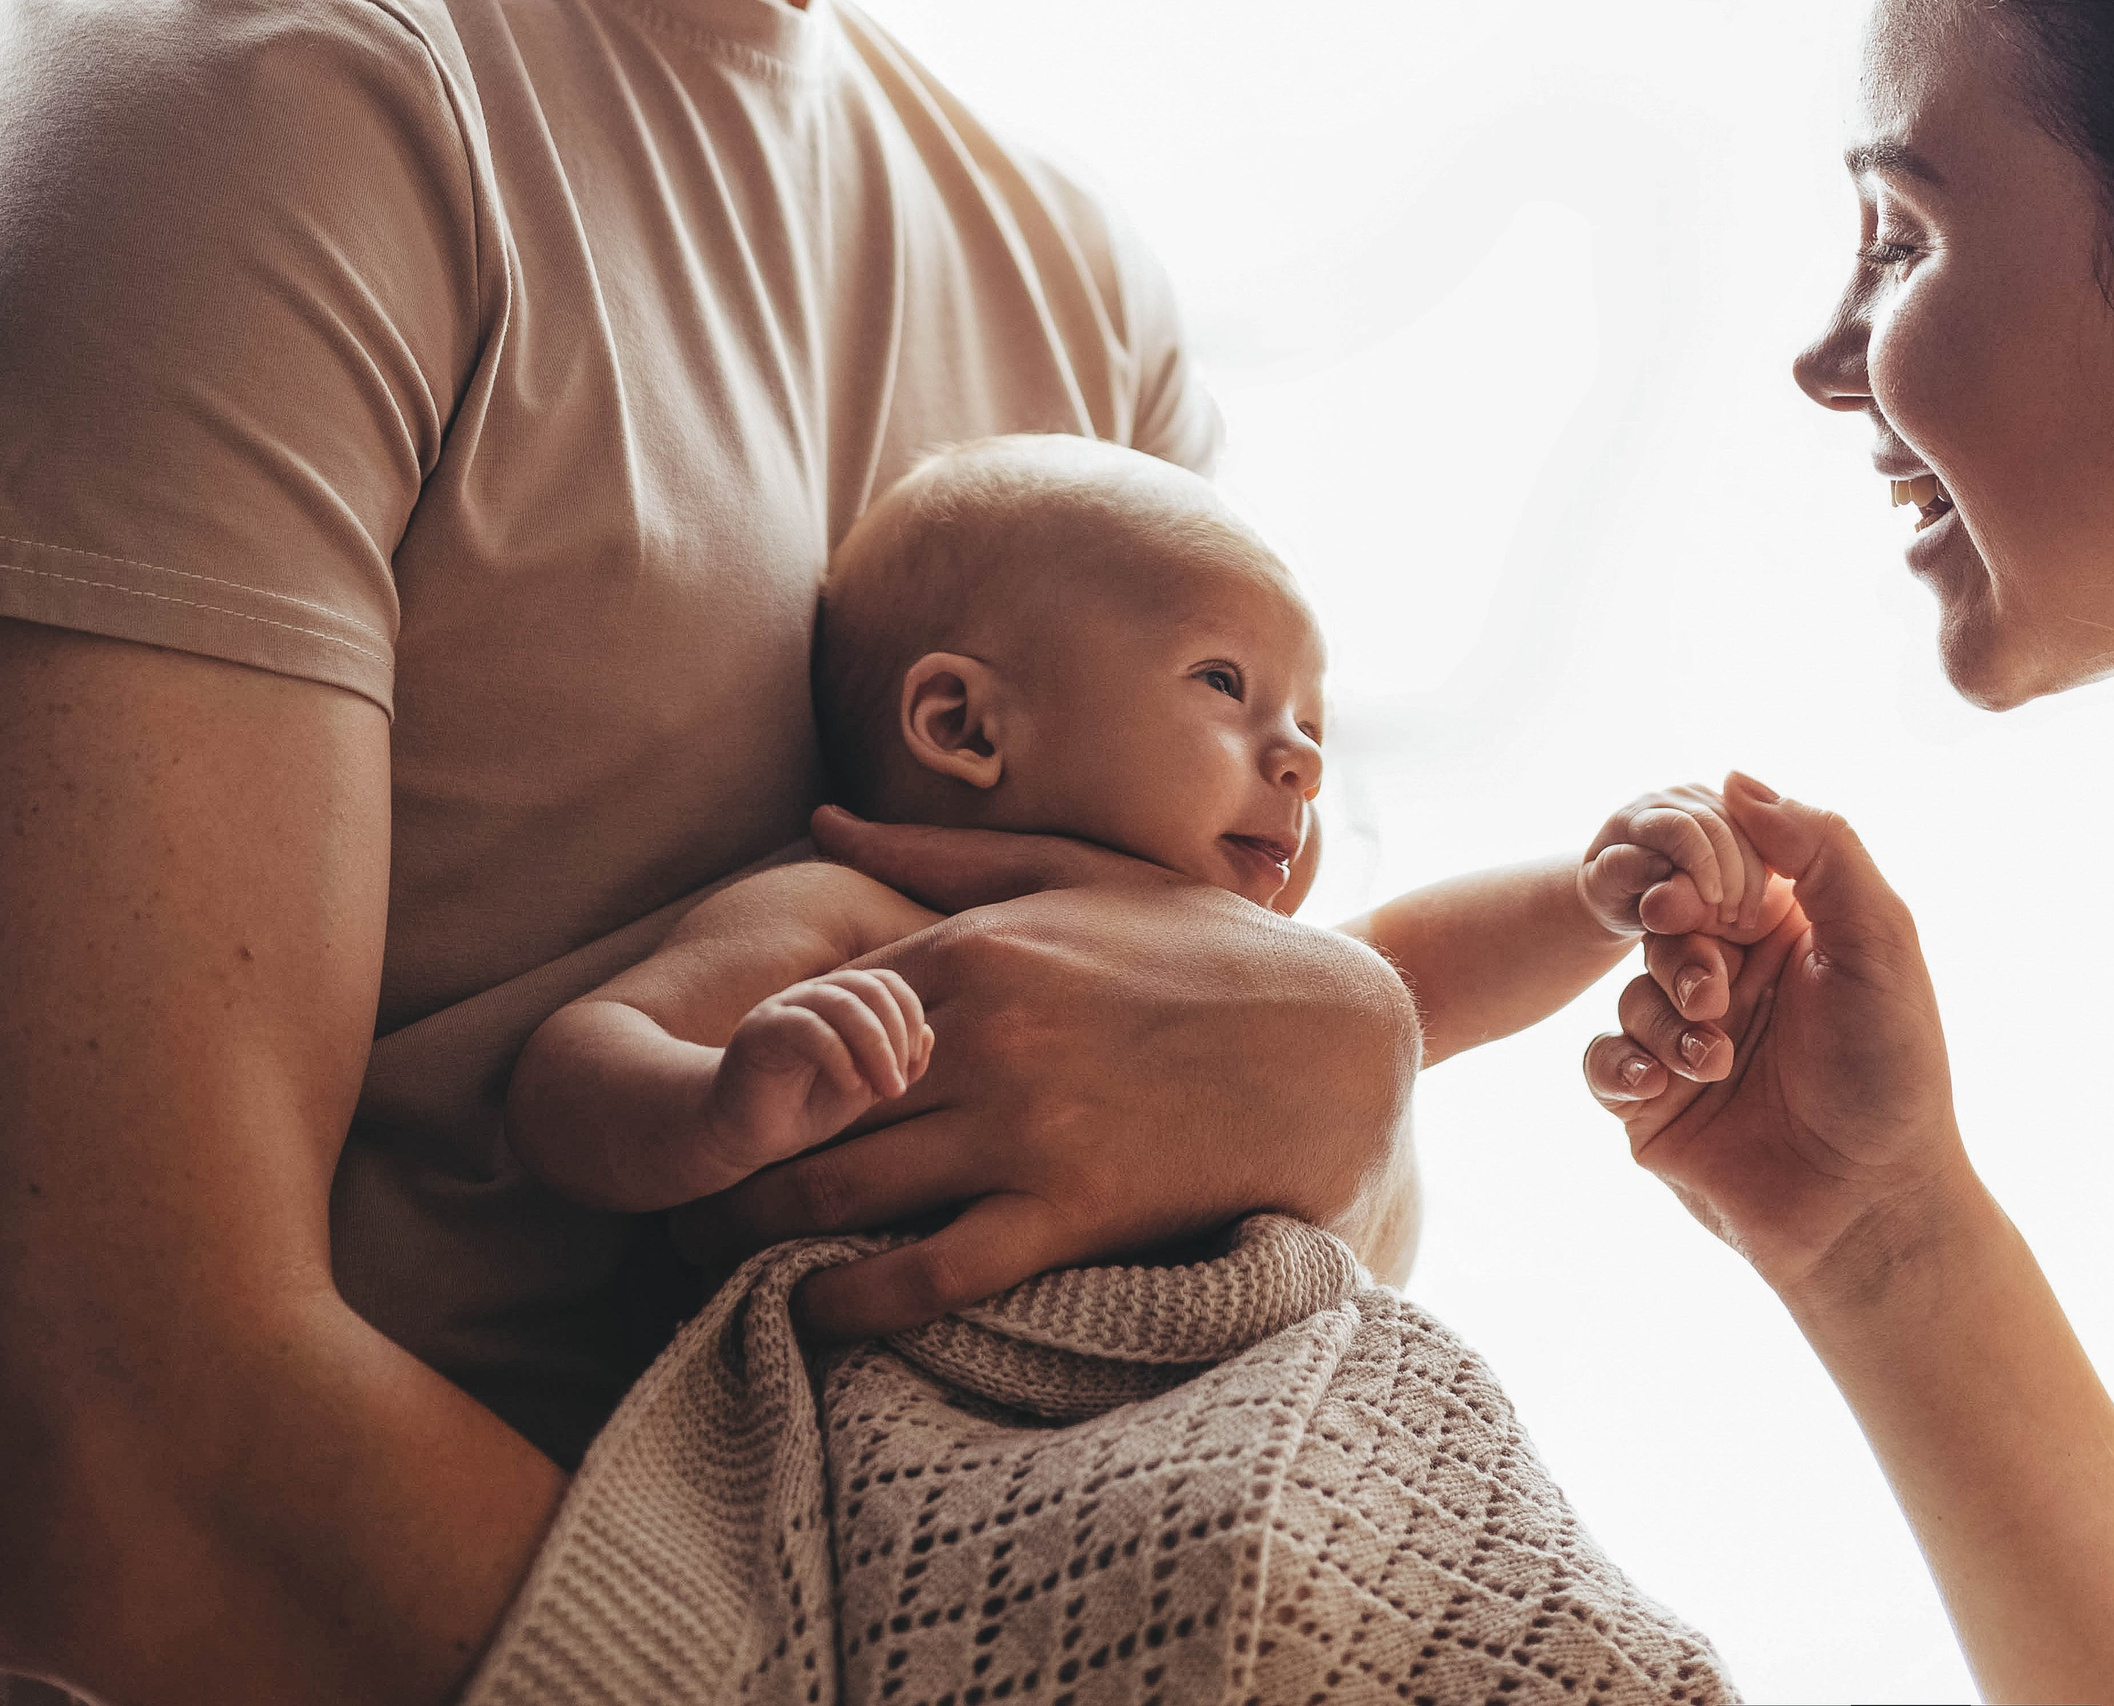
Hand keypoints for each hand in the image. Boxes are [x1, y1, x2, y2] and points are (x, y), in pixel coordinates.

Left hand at [671, 806, 1420, 1337]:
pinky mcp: (1075, 1211)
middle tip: (669, 1201)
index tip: (703, 1102)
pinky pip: (930, 1272)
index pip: (807, 1014)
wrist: (1348, 1043)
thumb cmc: (1214, 952)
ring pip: (839, 1190)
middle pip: (799, 1107)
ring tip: (708, 1261)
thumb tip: (823, 824)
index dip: (740, 1065)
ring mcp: (1027, 1127)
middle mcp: (984, 1035)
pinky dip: (852, 1300)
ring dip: (756, 1232)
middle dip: (718, 1157)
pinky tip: (810, 1311)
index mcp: (977, 947)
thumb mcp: (1086, 873)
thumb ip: (947, 854)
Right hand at [707, 967, 931, 1172]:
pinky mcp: (759, 1030)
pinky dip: (839, 1057)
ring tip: (886, 1089)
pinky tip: (850, 1087)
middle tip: (899, 1085)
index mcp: (842, 1001)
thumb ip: (899, 1063)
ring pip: (843, 1003)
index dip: (910, 1017)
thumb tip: (930, 1035)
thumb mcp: (867, 1087)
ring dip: (876, 1047)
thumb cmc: (808, 1106)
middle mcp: (815, 995)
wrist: (749, 1133)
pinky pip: (808, 1028)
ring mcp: (785, 1007)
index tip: (915, 1063)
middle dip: (897, 1036)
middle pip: (870, 988)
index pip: (888, 984)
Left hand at [1579, 782, 1770, 937]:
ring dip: (1751, 876)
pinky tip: (1753, 902)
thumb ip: (1621, 873)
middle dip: (1734, 875)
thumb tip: (1655, 861)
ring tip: (1745, 918)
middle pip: (1718, 825)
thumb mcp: (1603, 891)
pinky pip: (1752, 834)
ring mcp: (1699, 800)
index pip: (1682, 828)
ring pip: (1742, 828)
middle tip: (1735, 919)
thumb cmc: (1611, 894)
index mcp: (1635, 815)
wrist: (1622, 887)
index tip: (1714, 905)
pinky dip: (1758, 869)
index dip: (1705, 864)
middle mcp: (1669, 798)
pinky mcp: (1722, 811)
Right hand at [1582, 775, 1961, 1302]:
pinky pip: (1601, 1063)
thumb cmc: (1890, 1078)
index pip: (1716, 870)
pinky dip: (1622, 1066)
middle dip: (1679, 956)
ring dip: (1664, 1022)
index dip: (1696, 879)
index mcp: (1788, 935)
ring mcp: (1690, 1043)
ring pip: (1630, 995)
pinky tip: (1666, 1086)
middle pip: (1662, 928)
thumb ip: (1822, 849)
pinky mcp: (1653, 1106)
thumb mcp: (1879, 944)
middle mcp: (1735, 982)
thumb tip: (1735, 778)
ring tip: (1716, 1063)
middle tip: (1715, 994)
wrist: (1866, 1211)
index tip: (1696, 905)